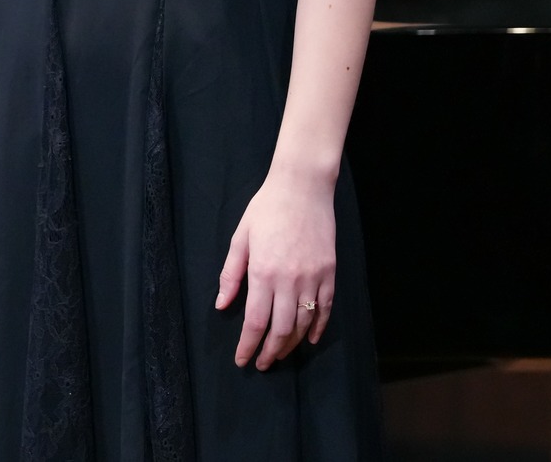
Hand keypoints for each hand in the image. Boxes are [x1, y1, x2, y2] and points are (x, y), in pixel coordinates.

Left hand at [215, 170, 336, 369]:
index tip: (242, 360)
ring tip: (280, 354)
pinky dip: (319, 328)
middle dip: (270, 352)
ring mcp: (313, 278)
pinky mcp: (329, 273)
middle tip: (262, 363)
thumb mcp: (240, 238)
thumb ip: (231, 274)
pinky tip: (311, 339)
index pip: (254, 321)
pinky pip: (326, 309)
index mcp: (263, 272)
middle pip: (281, 330)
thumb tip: (221, 305)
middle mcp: (289, 280)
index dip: (247, 345)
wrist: (302, 187)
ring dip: (292, 344)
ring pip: (304, 323)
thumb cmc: (266, 209)